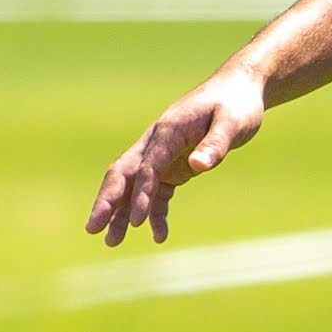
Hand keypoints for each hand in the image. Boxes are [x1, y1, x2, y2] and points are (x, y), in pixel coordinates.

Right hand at [87, 66, 267, 245]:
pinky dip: (154, 213)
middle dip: (107, 202)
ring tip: (112, 242)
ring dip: (122, 213)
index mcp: (168, 131)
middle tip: (92, 229)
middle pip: (123, 174)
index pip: (147, 167)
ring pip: (133, 186)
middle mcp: (157, 143)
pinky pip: (156, 192)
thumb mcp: (232, 123)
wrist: (239, 90)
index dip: (140, 194)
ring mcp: (162, 155)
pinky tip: (159, 235)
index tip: (137, 221)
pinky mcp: (173, 165)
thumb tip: (199, 166)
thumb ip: (215, 145)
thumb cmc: (237, 104)